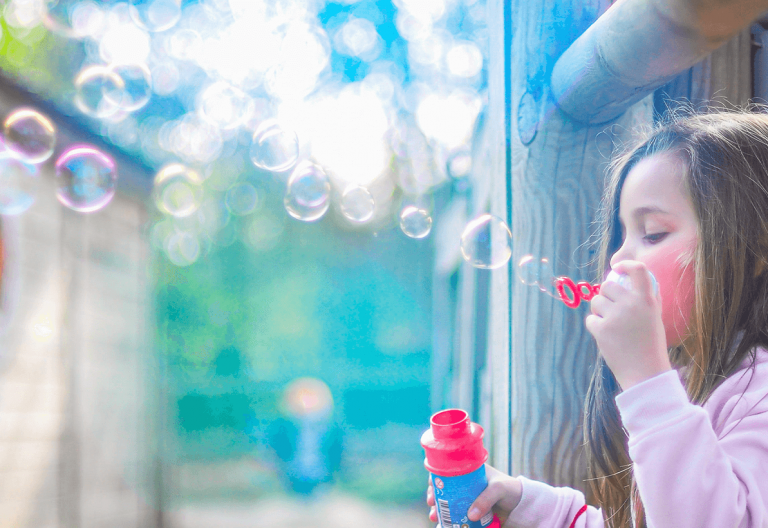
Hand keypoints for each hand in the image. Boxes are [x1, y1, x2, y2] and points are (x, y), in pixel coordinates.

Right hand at [426, 465, 521, 525]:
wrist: (521, 505)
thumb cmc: (510, 489)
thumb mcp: (498, 489)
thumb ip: (486, 499)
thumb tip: (469, 515)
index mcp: (468, 472)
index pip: (447, 471)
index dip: (436, 479)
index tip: (432, 489)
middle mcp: (465, 485)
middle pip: (444, 489)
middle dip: (434, 498)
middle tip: (432, 506)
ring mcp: (467, 499)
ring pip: (448, 504)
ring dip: (439, 511)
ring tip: (436, 518)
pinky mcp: (471, 512)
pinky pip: (457, 516)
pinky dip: (449, 521)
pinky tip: (443, 526)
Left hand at [585, 260, 671, 389]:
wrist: (645, 372)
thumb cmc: (651, 345)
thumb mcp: (655, 318)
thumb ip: (648, 298)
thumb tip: (638, 278)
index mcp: (646, 300)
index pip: (638, 270)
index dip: (626, 264)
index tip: (618, 268)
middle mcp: (630, 304)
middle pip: (607, 286)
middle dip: (606, 295)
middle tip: (612, 309)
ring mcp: (614, 317)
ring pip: (596, 301)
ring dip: (599, 311)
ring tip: (611, 325)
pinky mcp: (601, 329)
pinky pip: (591, 319)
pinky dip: (596, 327)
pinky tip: (607, 337)